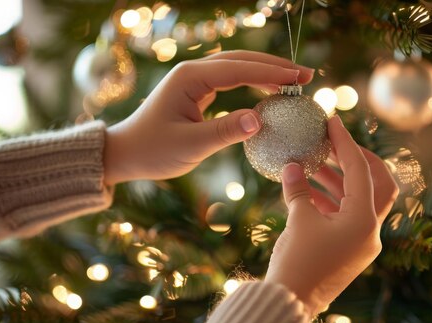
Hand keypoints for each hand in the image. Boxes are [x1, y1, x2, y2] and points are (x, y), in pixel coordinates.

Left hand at [103, 50, 313, 184]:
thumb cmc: (154, 151)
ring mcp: (194, 79)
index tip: (300, 78)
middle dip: (275, 66)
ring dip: (266, 72)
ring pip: (237, 67)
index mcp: (190, 78)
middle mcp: (193, 71)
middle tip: (306, 76)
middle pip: (241, 60)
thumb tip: (260, 120)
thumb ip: (225, 131)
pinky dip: (253, 82)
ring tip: (294, 82)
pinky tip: (269, 91)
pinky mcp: (196, 90)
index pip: (239, 69)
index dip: (272, 72)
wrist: (126, 153)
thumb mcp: (191, 146)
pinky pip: (231, 80)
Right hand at [265, 116, 397, 314]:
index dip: (345, 142)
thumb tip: (293, 166)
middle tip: (335, 143)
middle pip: (378, 183)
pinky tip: (308, 188)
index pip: (360, 170)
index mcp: (364, 220)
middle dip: (357, 160)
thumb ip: (298, 188)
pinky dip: (332, 199)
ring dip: (339, 179)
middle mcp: (371, 231)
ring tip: (312, 164)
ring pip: (361, 200)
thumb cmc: (297, 263)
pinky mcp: (351, 250)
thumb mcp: (298, 220)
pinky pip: (348, 216)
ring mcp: (363, 242)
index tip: (333, 121)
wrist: (290, 303)